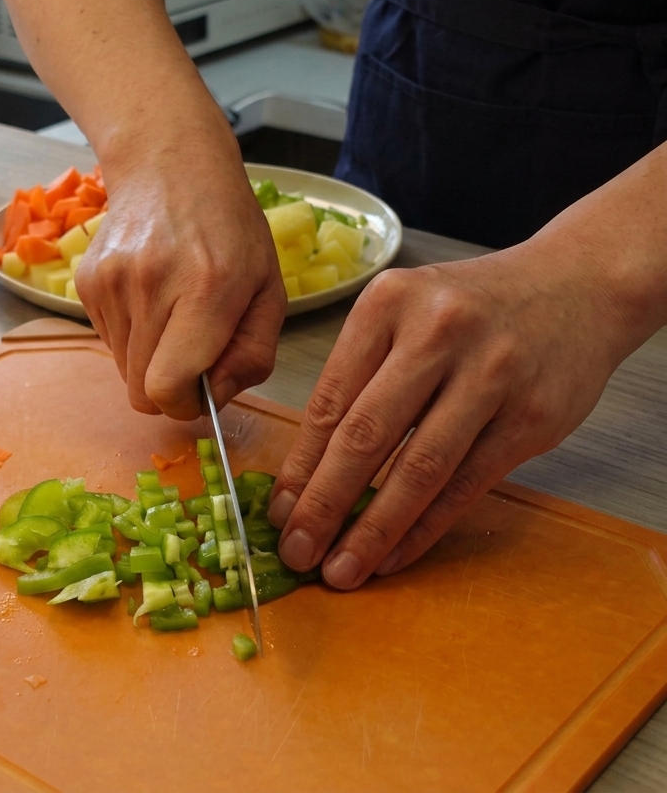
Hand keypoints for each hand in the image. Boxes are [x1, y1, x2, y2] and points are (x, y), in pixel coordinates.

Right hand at [73, 141, 286, 418]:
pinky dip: (131, 334)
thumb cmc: (230, 230)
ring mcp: (111, 282)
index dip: (184, 404)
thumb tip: (214, 398)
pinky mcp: (87, 281)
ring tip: (172, 312)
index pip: (166, 389)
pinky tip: (150, 295)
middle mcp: (150, 286)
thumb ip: (253, 355)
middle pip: (139, 390)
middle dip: (168, 387)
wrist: (169, 166)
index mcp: (207, 291)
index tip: (200, 389)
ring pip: (122, 369)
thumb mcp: (269, 290)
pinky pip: (107, 340)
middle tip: (191, 353)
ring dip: (149, 358)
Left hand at [268, 241, 634, 588]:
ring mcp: (491, 375)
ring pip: (419, 468)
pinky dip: (425, 527)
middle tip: (296, 552)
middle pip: (366, 435)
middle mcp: (437, 333)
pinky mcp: (531, 416)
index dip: (300, 466)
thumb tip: (307, 471)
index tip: (278, 512)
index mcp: (388, 304)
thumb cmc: (470, 308)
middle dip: (324, 504)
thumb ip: (359, 376)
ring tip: (341, 568)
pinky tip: (394, 554)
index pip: (331, 400)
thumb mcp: (403, 312)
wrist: (576, 286)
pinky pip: (466, 484)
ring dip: (373, 529)